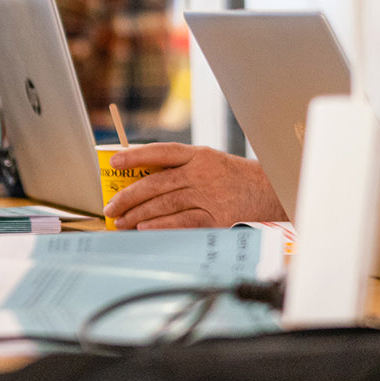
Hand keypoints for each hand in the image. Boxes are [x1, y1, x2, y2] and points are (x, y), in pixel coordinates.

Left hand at [103, 143, 287, 229]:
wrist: (268, 192)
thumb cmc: (232, 177)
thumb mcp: (208, 161)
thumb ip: (179, 168)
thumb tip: (141, 180)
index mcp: (198, 155)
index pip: (161, 152)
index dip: (135, 156)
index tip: (114, 161)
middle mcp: (201, 173)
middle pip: (156, 183)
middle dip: (128, 197)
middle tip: (111, 208)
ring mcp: (208, 196)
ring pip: (164, 204)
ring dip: (138, 215)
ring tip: (122, 222)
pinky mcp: (215, 218)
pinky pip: (181, 222)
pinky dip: (160, 226)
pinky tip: (145, 229)